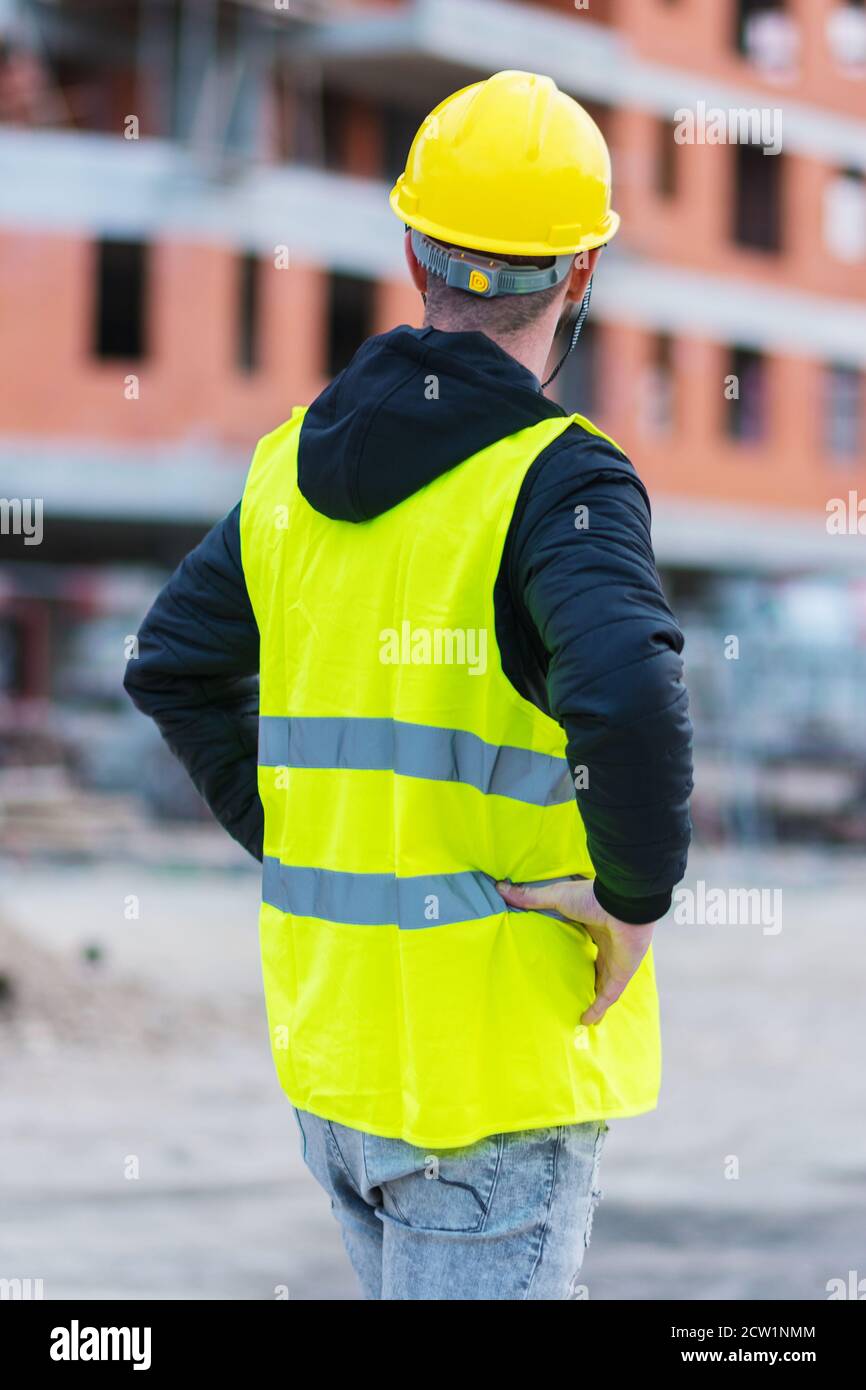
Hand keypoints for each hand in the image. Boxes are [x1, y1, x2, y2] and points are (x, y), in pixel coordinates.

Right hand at [496, 877, 655, 1025]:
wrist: (622, 903)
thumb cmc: (592, 898)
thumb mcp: (555, 896)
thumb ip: (530, 898)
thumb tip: (501, 889)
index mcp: (594, 926)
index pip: (583, 942)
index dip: (573, 951)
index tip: (559, 960)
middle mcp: (607, 944)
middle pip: (594, 966)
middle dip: (585, 977)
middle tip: (568, 990)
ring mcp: (616, 960)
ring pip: (603, 984)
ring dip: (592, 998)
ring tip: (577, 1012)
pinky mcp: (622, 973)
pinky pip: (609, 995)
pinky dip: (599, 1008)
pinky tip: (587, 1020)